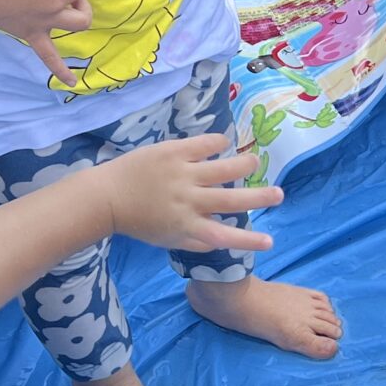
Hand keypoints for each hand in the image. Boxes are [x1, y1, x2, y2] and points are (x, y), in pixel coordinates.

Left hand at [89, 134, 283, 254]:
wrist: (106, 197)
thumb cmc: (138, 221)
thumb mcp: (168, 239)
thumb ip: (195, 241)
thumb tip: (221, 239)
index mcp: (187, 226)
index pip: (224, 236)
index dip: (248, 241)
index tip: (270, 242)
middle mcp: (188, 202)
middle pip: (231, 201)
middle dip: (259, 198)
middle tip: (279, 194)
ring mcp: (182, 175)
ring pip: (222, 169)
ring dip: (243, 166)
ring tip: (256, 162)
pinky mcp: (173, 152)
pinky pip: (203, 144)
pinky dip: (218, 143)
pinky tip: (226, 143)